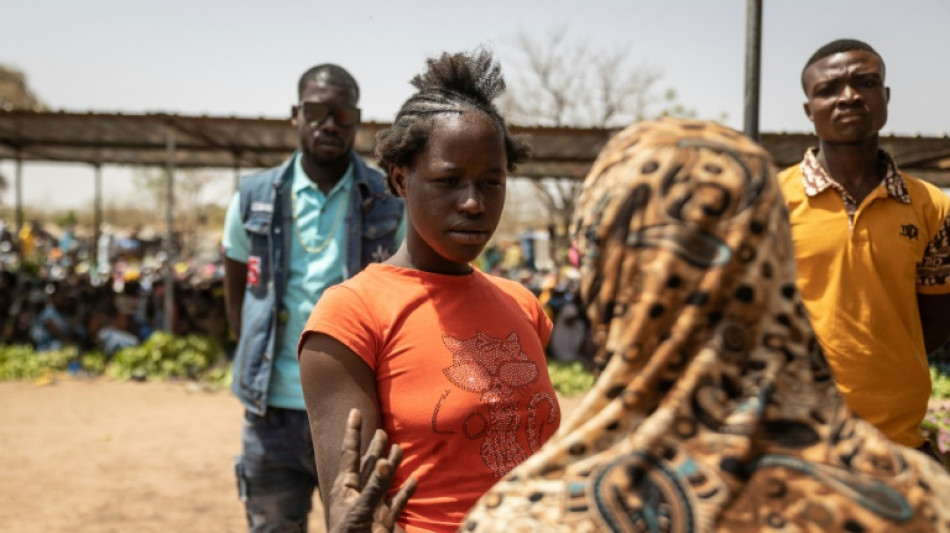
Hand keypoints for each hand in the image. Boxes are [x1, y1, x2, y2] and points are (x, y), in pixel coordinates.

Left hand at [328, 409, 416, 532]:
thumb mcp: (360, 509)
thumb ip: (375, 486)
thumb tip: (386, 460)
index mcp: (346, 487)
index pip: (350, 453)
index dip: (352, 432)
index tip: (354, 411)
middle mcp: (359, 494)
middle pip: (369, 464)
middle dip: (374, 447)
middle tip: (381, 429)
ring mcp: (372, 507)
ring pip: (385, 481)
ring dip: (393, 465)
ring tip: (399, 449)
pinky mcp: (384, 522)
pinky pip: (397, 503)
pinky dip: (406, 492)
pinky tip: (415, 480)